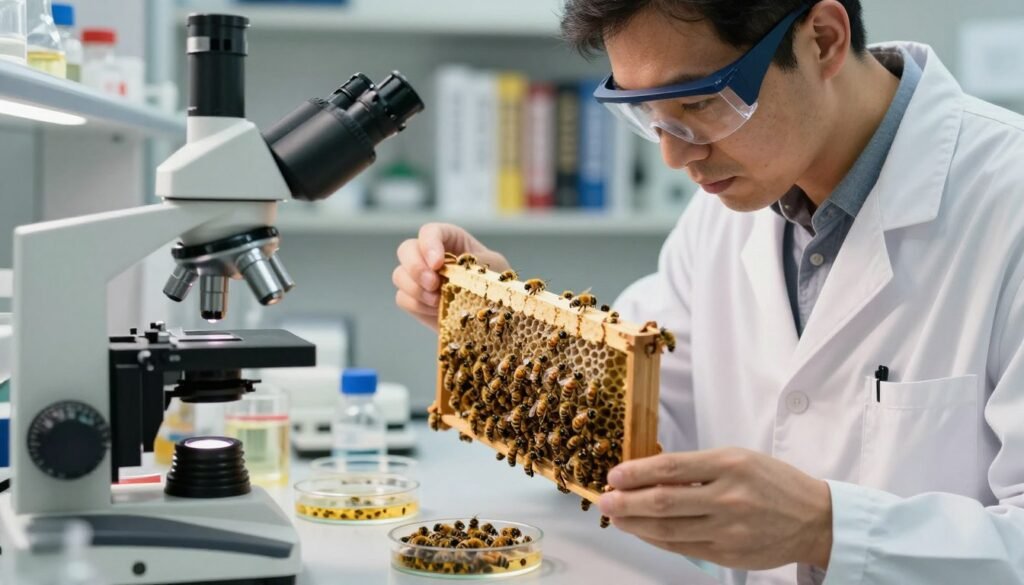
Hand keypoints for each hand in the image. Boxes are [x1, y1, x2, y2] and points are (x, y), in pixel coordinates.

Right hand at [393, 223, 510, 330]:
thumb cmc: (494, 282)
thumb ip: (476, 262)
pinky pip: (402, 298)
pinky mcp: (414, 298)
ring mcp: (419, 277)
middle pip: (406, 249)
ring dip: (417, 290)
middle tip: (433, 284)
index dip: (429, 244)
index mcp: (450, 239)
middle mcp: (429, 254)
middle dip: (416, 267)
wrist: (490, 314)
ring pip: (400, 275)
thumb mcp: (494, 266)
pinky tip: (437, 310)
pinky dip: (418, 306)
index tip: (437, 263)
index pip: (430, 232)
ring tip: (439, 301)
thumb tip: (457, 267)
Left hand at [598, 448, 832, 570]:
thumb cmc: (773, 482)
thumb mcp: (739, 459)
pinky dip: (657, 540)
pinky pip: (683, 547)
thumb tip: (649, 474)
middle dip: (626, 502)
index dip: (637, 473)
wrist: (815, 519)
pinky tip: (642, 532)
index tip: (614, 475)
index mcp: (729, 465)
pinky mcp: (728, 555)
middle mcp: (728, 497)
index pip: (671, 468)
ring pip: (668, 529)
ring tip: (616, 518)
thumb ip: (698, 468)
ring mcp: (728, 530)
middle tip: (604, 500)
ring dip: (635, 524)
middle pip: (663, 502)